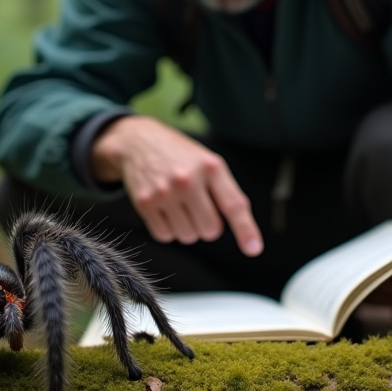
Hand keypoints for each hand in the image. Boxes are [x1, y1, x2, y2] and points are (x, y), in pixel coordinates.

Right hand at [90, 116, 263, 255]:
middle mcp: (187, 180)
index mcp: (210, 167)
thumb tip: (243, 232)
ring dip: (187, 228)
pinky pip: (165, 236)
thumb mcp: (208, 163)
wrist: (138, 141)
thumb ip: (226, 192)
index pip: (233, 204)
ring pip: (188, 236)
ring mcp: (164, 192)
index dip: (245, 230)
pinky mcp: (144, 203)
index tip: (253, 249)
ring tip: (179, 204)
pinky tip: (165, 208)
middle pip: (209, 230)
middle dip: (208, 225)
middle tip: (199, 206)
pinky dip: (168, 229)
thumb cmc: (180, 156)